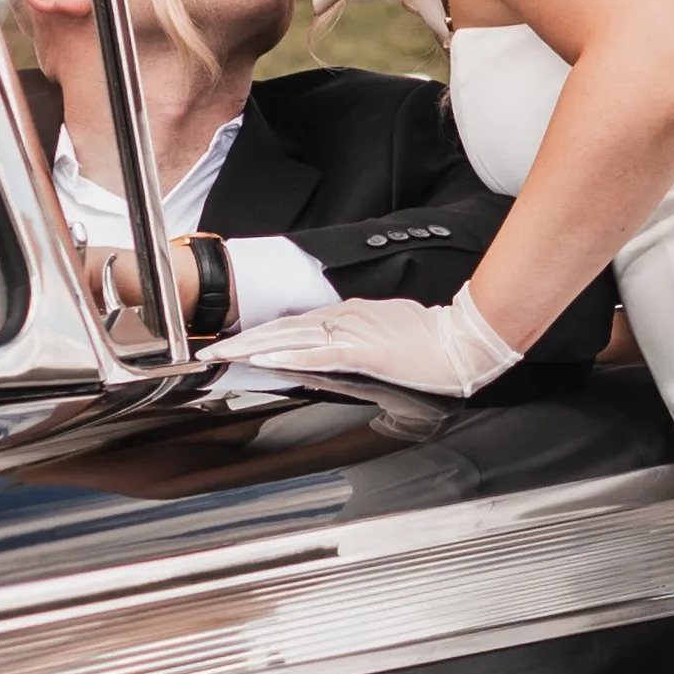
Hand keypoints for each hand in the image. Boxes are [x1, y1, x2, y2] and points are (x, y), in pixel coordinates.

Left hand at [206, 283, 521, 398]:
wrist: (464, 341)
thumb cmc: (433, 339)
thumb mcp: (387, 331)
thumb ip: (356, 338)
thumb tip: (333, 349)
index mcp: (349, 315)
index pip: (294, 323)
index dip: (258, 333)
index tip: (231, 342)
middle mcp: (345, 318)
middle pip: (282, 327)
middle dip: (242, 340)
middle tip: (209, 350)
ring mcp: (353, 332)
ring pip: (291, 336)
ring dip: (253, 346)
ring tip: (223, 354)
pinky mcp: (364, 350)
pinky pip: (318, 353)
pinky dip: (288, 354)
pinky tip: (265, 358)